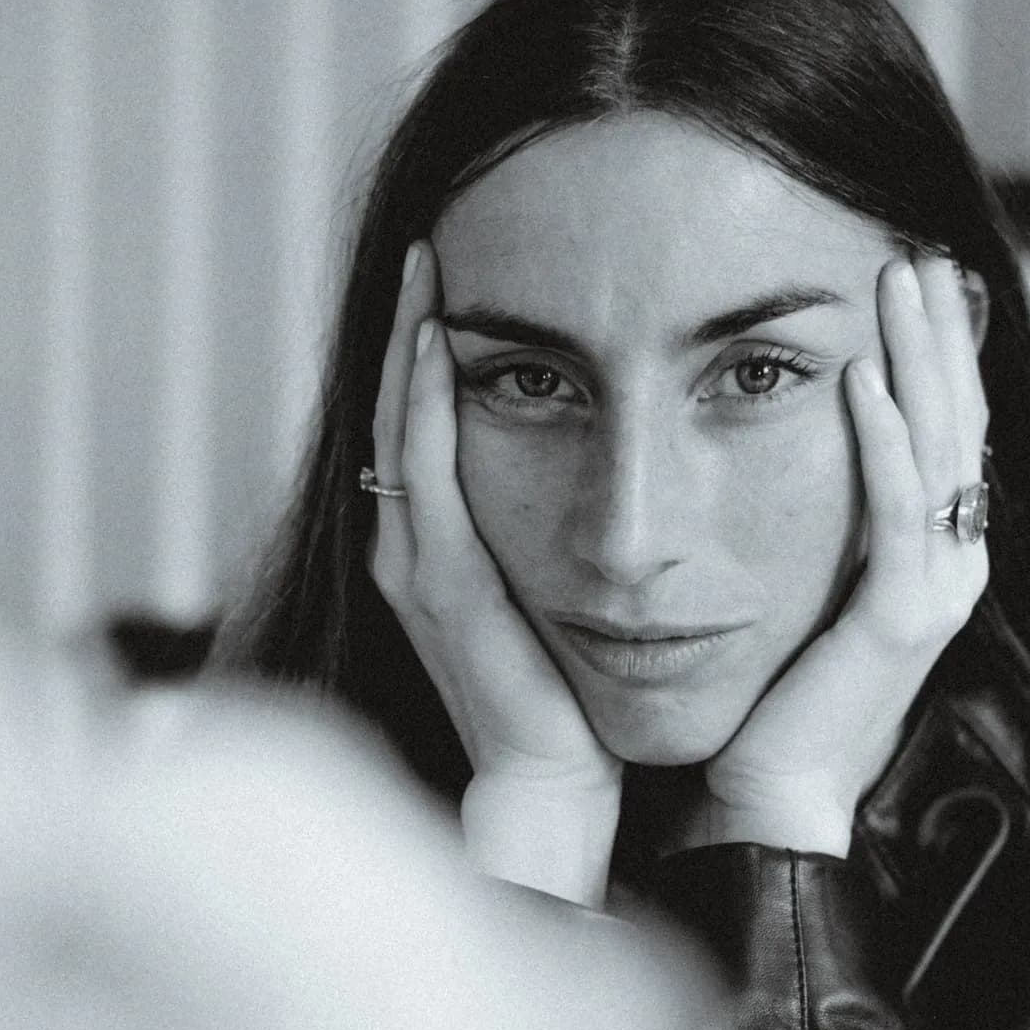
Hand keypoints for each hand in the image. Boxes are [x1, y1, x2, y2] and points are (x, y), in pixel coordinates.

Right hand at [368, 241, 621, 898]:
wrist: (562, 787)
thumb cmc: (583, 698)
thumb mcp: (576, 593)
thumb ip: (576, 530)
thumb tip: (629, 473)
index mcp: (447, 547)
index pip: (429, 423)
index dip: (433, 350)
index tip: (458, 273)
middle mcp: (415, 546)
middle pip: (401, 408)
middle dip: (412, 325)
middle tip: (429, 242)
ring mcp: (416, 561)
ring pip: (400, 425)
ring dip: (411, 344)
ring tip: (426, 266)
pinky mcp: (438, 580)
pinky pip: (423, 469)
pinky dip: (428, 400)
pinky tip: (444, 339)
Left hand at [686, 255, 989, 855]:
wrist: (765, 792)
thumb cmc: (770, 688)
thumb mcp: (801, 576)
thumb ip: (814, 511)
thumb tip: (782, 425)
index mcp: (929, 548)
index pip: (944, 426)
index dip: (936, 349)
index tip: (907, 273)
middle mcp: (951, 560)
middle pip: (957, 420)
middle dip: (937, 332)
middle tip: (913, 249)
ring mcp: (937, 590)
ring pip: (940, 450)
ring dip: (920, 360)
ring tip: (899, 282)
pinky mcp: (901, 621)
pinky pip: (899, 516)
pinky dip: (878, 445)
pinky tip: (856, 383)